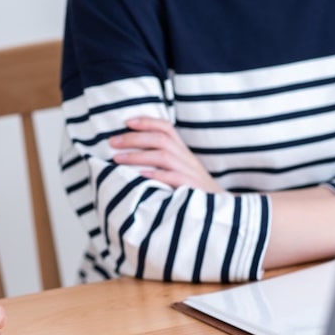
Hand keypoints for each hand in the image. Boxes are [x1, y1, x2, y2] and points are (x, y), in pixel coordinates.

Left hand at [109, 116, 224, 192]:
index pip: (167, 128)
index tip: (126, 122)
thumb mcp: (181, 172)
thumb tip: (131, 155)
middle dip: (134, 138)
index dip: (147, 122)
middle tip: (112, 142)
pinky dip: (155, 175)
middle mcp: (187, 159)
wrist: (222, 212)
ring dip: (138, 156)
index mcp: (183, 152)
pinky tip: (138, 176)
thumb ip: (163, 162)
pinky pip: (173, 178)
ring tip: (117, 159)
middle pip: (161, 139)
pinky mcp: (192, 189)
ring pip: (164, 156)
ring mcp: (190, 173)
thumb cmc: (194, 192)